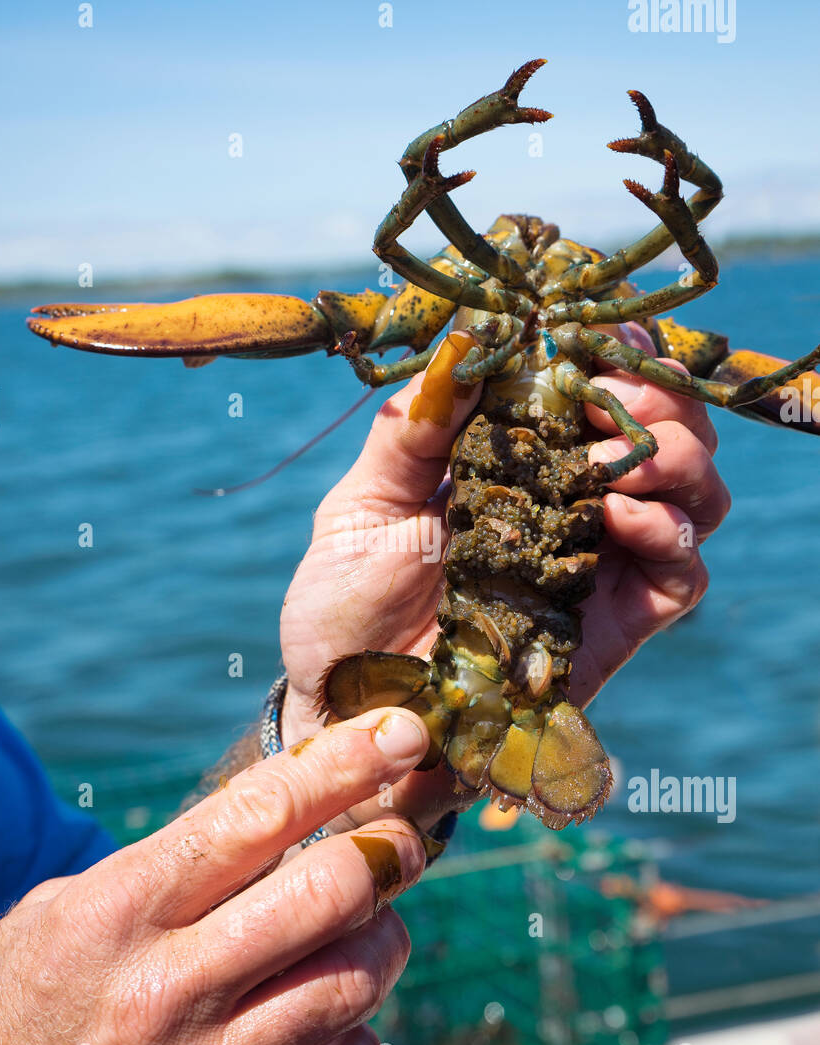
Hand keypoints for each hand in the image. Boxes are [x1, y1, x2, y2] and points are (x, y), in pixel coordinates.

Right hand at [0, 708, 430, 1044]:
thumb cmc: (2, 1026)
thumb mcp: (49, 921)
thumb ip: (153, 872)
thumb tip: (266, 826)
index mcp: (114, 915)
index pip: (256, 816)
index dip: (343, 763)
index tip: (397, 733)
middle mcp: (161, 994)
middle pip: (328, 892)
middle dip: (388, 850)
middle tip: (401, 840)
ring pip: (349, 986)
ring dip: (383, 944)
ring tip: (375, 930)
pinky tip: (343, 1032)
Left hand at [280, 323, 729, 829]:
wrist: (348, 710)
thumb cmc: (346, 604)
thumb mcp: (363, 504)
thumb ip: (412, 430)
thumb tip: (465, 341)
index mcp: (520, 452)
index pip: (603, 380)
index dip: (616, 346)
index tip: (587, 335)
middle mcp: (574, 497)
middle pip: (671, 423)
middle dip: (656, 394)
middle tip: (605, 397)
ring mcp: (603, 560)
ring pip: (698, 489)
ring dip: (673, 454)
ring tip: (613, 458)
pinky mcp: (617, 622)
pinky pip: (684, 571)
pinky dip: (668, 531)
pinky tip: (615, 516)